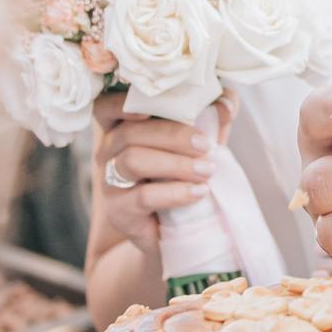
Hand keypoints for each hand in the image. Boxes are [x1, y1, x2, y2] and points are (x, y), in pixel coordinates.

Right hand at [91, 93, 228, 256]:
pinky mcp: (119, 212)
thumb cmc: (181, 178)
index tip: (148, 108)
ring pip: (133, 161)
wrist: (177, 231)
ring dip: (175, 164)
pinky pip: (143, 197)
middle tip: (205, 145)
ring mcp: (110, 183)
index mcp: (121, 129)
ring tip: (206, 171)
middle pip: (129, 133)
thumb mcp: (197, 146)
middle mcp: (109, 153)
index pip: (105, 108)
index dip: (120, 103)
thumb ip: (210, 121)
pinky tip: (198, 193)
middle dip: (171, 135)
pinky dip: (174, 192)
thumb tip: (226, 100)